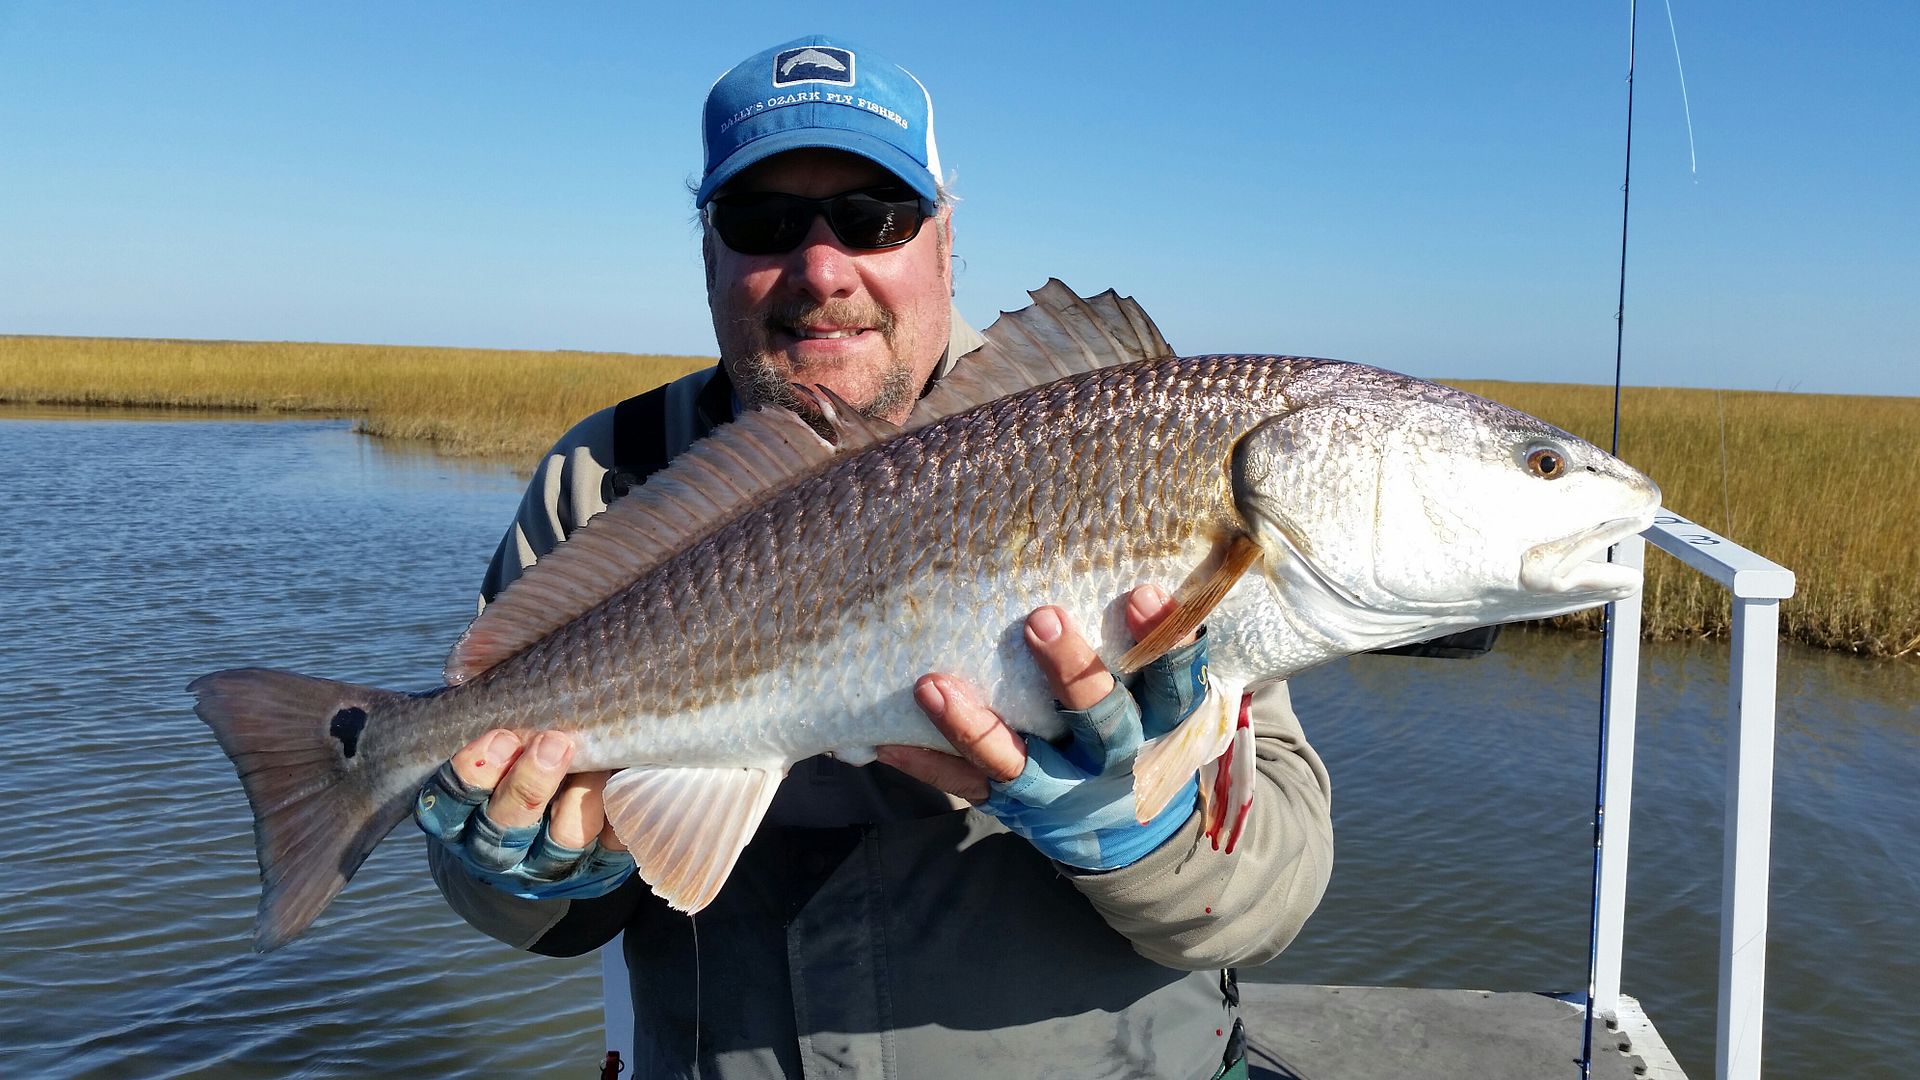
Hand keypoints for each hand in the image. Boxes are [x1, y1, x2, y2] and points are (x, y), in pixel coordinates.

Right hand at [414, 729, 634, 899]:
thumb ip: (483, 708)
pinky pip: (612, 846)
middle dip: (529, 784)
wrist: (532, 834)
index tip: (501, 734)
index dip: (473, 771)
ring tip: (600, 761)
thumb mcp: (482, 736)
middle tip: (554, 742)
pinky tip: (630, 784)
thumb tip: (477, 662)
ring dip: (582, 799)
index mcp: (457, 815)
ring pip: (562, 841)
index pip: (450, 802)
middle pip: (506, 825)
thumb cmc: (505, 758)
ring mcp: (546, 863)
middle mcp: (496, 847)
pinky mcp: (595, 867)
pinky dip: (622, 815)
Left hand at [879, 584, 1208, 869]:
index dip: (1165, 641)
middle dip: (1073, 671)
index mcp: (1159, 724)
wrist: (1129, 841)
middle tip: (1042, 619)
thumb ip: (1141, 650)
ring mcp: (1062, 789)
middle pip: (1102, 717)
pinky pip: (968, 785)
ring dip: (973, 724)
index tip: (1144, 591)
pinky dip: (929, 763)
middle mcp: (1114, 758)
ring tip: (930, 685)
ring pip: (1019, 761)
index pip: (1173, 682)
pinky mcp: (1018, 807)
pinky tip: (887, 740)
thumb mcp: (1159, 705)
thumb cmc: (1138, 737)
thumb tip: (1120, 555)